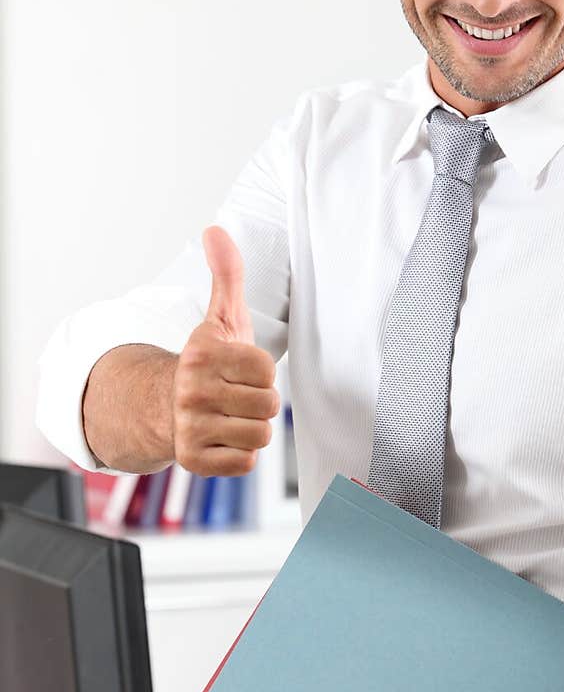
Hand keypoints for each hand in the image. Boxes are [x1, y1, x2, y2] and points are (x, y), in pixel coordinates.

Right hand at [171, 225, 279, 475]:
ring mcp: (189, 429)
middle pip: (268, 405)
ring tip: (231, 416)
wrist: (166, 407)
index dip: (261, 370)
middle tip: (238, 395)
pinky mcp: (194, 462)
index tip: (241, 369)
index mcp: (202, 354)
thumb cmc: (209, 363)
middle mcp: (191, 392)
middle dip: (260, 401)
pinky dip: (241, 453)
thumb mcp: (221, 318)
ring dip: (252, 427)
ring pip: (260, 435)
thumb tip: (215, 229)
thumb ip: (226, 275)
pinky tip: (223, 438)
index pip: (266, 368)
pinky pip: (246, 463)